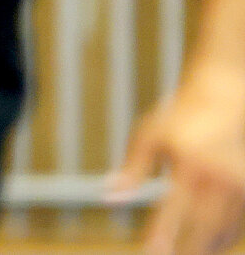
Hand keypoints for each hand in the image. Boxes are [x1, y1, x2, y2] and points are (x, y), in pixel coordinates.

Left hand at [110, 62, 244, 253]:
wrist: (222, 99)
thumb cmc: (179, 119)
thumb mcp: (149, 136)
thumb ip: (132, 169)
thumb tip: (108, 197)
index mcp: (189, 163)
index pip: (174, 208)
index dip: (163, 234)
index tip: (151, 252)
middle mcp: (217, 176)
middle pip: (203, 227)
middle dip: (187, 249)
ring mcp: (237, 184)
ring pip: (224, 230)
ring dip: (206, 248)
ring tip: (187, 254)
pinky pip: (238, 224)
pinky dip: (223, 238)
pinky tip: (208, 245)